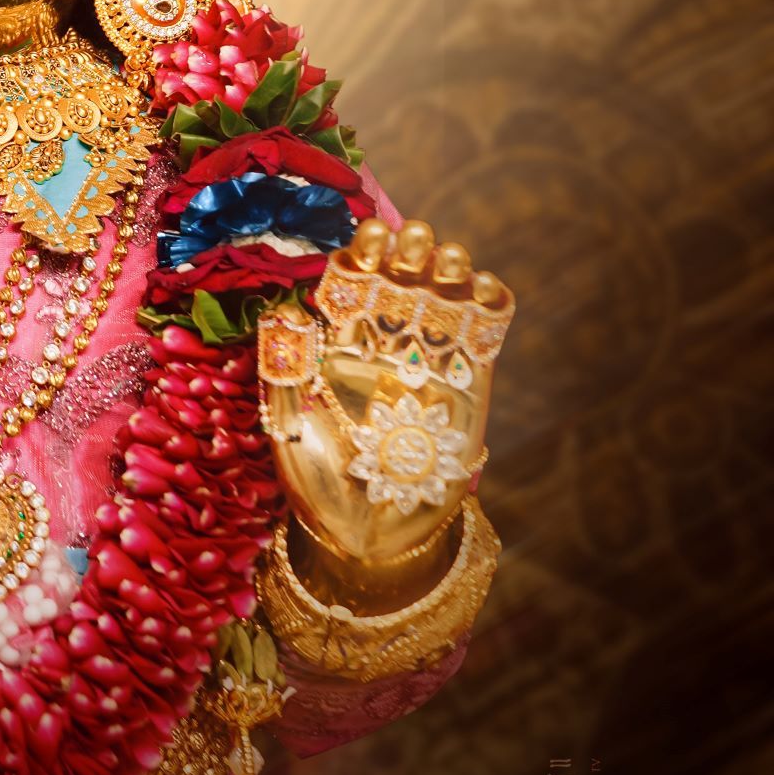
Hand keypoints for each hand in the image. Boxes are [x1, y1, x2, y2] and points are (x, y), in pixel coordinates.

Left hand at [259, 217, 512, 608]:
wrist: (369, 537)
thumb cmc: (318, 480)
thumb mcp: (288, 422)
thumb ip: (287, 369)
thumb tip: (285, 308)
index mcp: (340, 341)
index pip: (353, 278)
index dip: (364, 251)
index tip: (370, 236)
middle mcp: (386, 342)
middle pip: (401, 276)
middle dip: (409, 249)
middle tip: (414, 237)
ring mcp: (430, 362)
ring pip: (445, 296)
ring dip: (449, 269)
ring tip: (448, 258)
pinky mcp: (469, 387)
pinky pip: (484, 334)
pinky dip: (489, 305)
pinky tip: (481, 290)